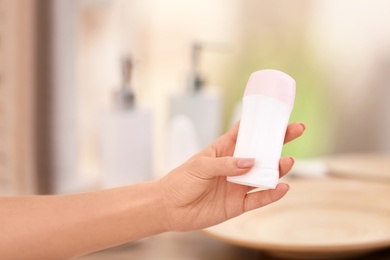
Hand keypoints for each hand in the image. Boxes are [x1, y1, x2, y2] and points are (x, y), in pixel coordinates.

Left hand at [158, 122, 304, 231]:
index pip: (246, 133)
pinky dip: (272, 194)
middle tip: (297, 130)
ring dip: (277, 168)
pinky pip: (259, 199)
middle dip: (278, 141)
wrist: (169, 208)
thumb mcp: (200, 166)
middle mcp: (235, 166)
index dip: (261, 125)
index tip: (278, 115)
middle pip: (261, 152)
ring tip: (287, 162)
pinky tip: (282, 187)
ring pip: (264, 175)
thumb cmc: (180, 181)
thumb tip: (251, 162)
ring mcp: (238, 185)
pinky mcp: (238, 205)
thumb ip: (225, 163)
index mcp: (224, 150)